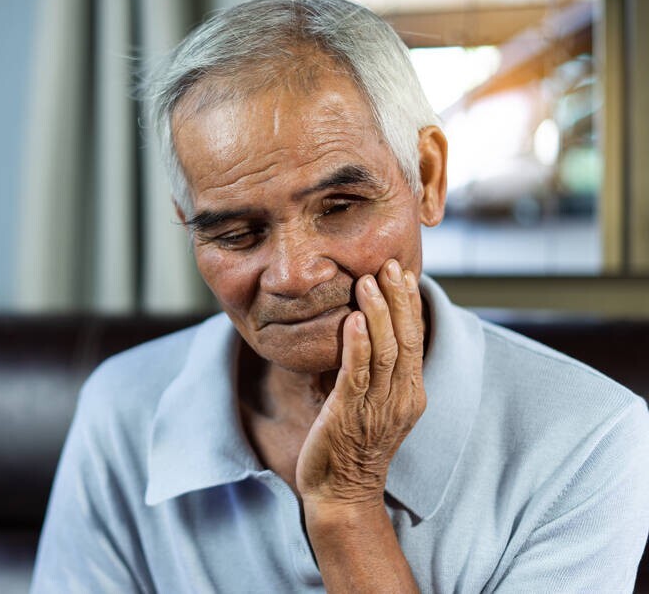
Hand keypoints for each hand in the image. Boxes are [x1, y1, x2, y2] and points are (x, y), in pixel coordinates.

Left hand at [295, 258, 425, 508]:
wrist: (342, 492)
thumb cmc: (352, 444)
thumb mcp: (371, 402)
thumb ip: (372, 370)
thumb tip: (360, 330)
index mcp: (410, 393)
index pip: (416, 339)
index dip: (409, 305)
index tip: (402, 272)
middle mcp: (401, 398)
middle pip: (407, 339)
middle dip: (399, 300)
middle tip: (390, 264)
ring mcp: (379, 408)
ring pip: (386, 352)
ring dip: (378, 314)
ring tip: (368, 282)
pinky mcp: (351, 415)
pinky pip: (358, 375)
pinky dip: (357, 345)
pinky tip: (353, 320)